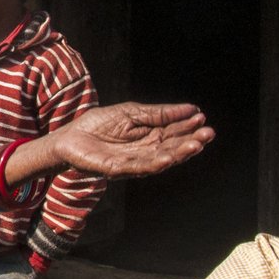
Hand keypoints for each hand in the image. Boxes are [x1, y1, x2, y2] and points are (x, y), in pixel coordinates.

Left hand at [49, 103, 213, 178]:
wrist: (70, 136)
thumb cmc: (100, 124)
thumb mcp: (133, 112)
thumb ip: (159, 113)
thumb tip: (191, 109)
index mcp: (150, 137)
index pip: (174, 133)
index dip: (188, 128)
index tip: (202, 119)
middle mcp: (145, 152)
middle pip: (172, 148)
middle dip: (191, 142)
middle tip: (207, 134)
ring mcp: (133, 162)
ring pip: (160, 160)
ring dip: (179, 154)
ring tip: (194, 145)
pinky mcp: (117, 169)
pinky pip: (139, 167)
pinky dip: (154, 163)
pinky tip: (168, 157)